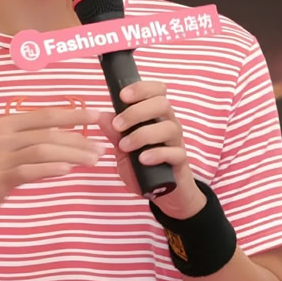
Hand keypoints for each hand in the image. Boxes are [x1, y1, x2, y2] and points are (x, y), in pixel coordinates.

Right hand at [0, 106, 104, 228]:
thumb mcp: (3, 150)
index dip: (72, 114)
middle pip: (47, 132)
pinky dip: (50, 168)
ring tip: (94, 160)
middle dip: (79, 139)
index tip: (96, 116)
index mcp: (4, 124)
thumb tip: (63, 135)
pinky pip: (28, 171)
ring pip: (42, 150)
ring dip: (72, 154)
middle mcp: (0, 136)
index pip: (45, 115)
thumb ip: (28, 141)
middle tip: (102, 147)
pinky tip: (68, 169)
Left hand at [98, 82, 205, 219]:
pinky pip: (175, 153)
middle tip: (118, 126)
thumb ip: (113, 133)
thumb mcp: (122, 149)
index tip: (122, 96)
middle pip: (162, 104)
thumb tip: (101, 116)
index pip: (157, 91)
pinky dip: (157, 154)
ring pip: (169, 127)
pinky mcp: (180, 161)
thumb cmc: (142, 165)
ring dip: (143, 134)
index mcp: (156, 115)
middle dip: (137, 112)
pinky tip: (142, 159)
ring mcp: (176, 142)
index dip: (142, 88)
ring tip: (124, 147)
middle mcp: (168, 123)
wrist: (162, 192)